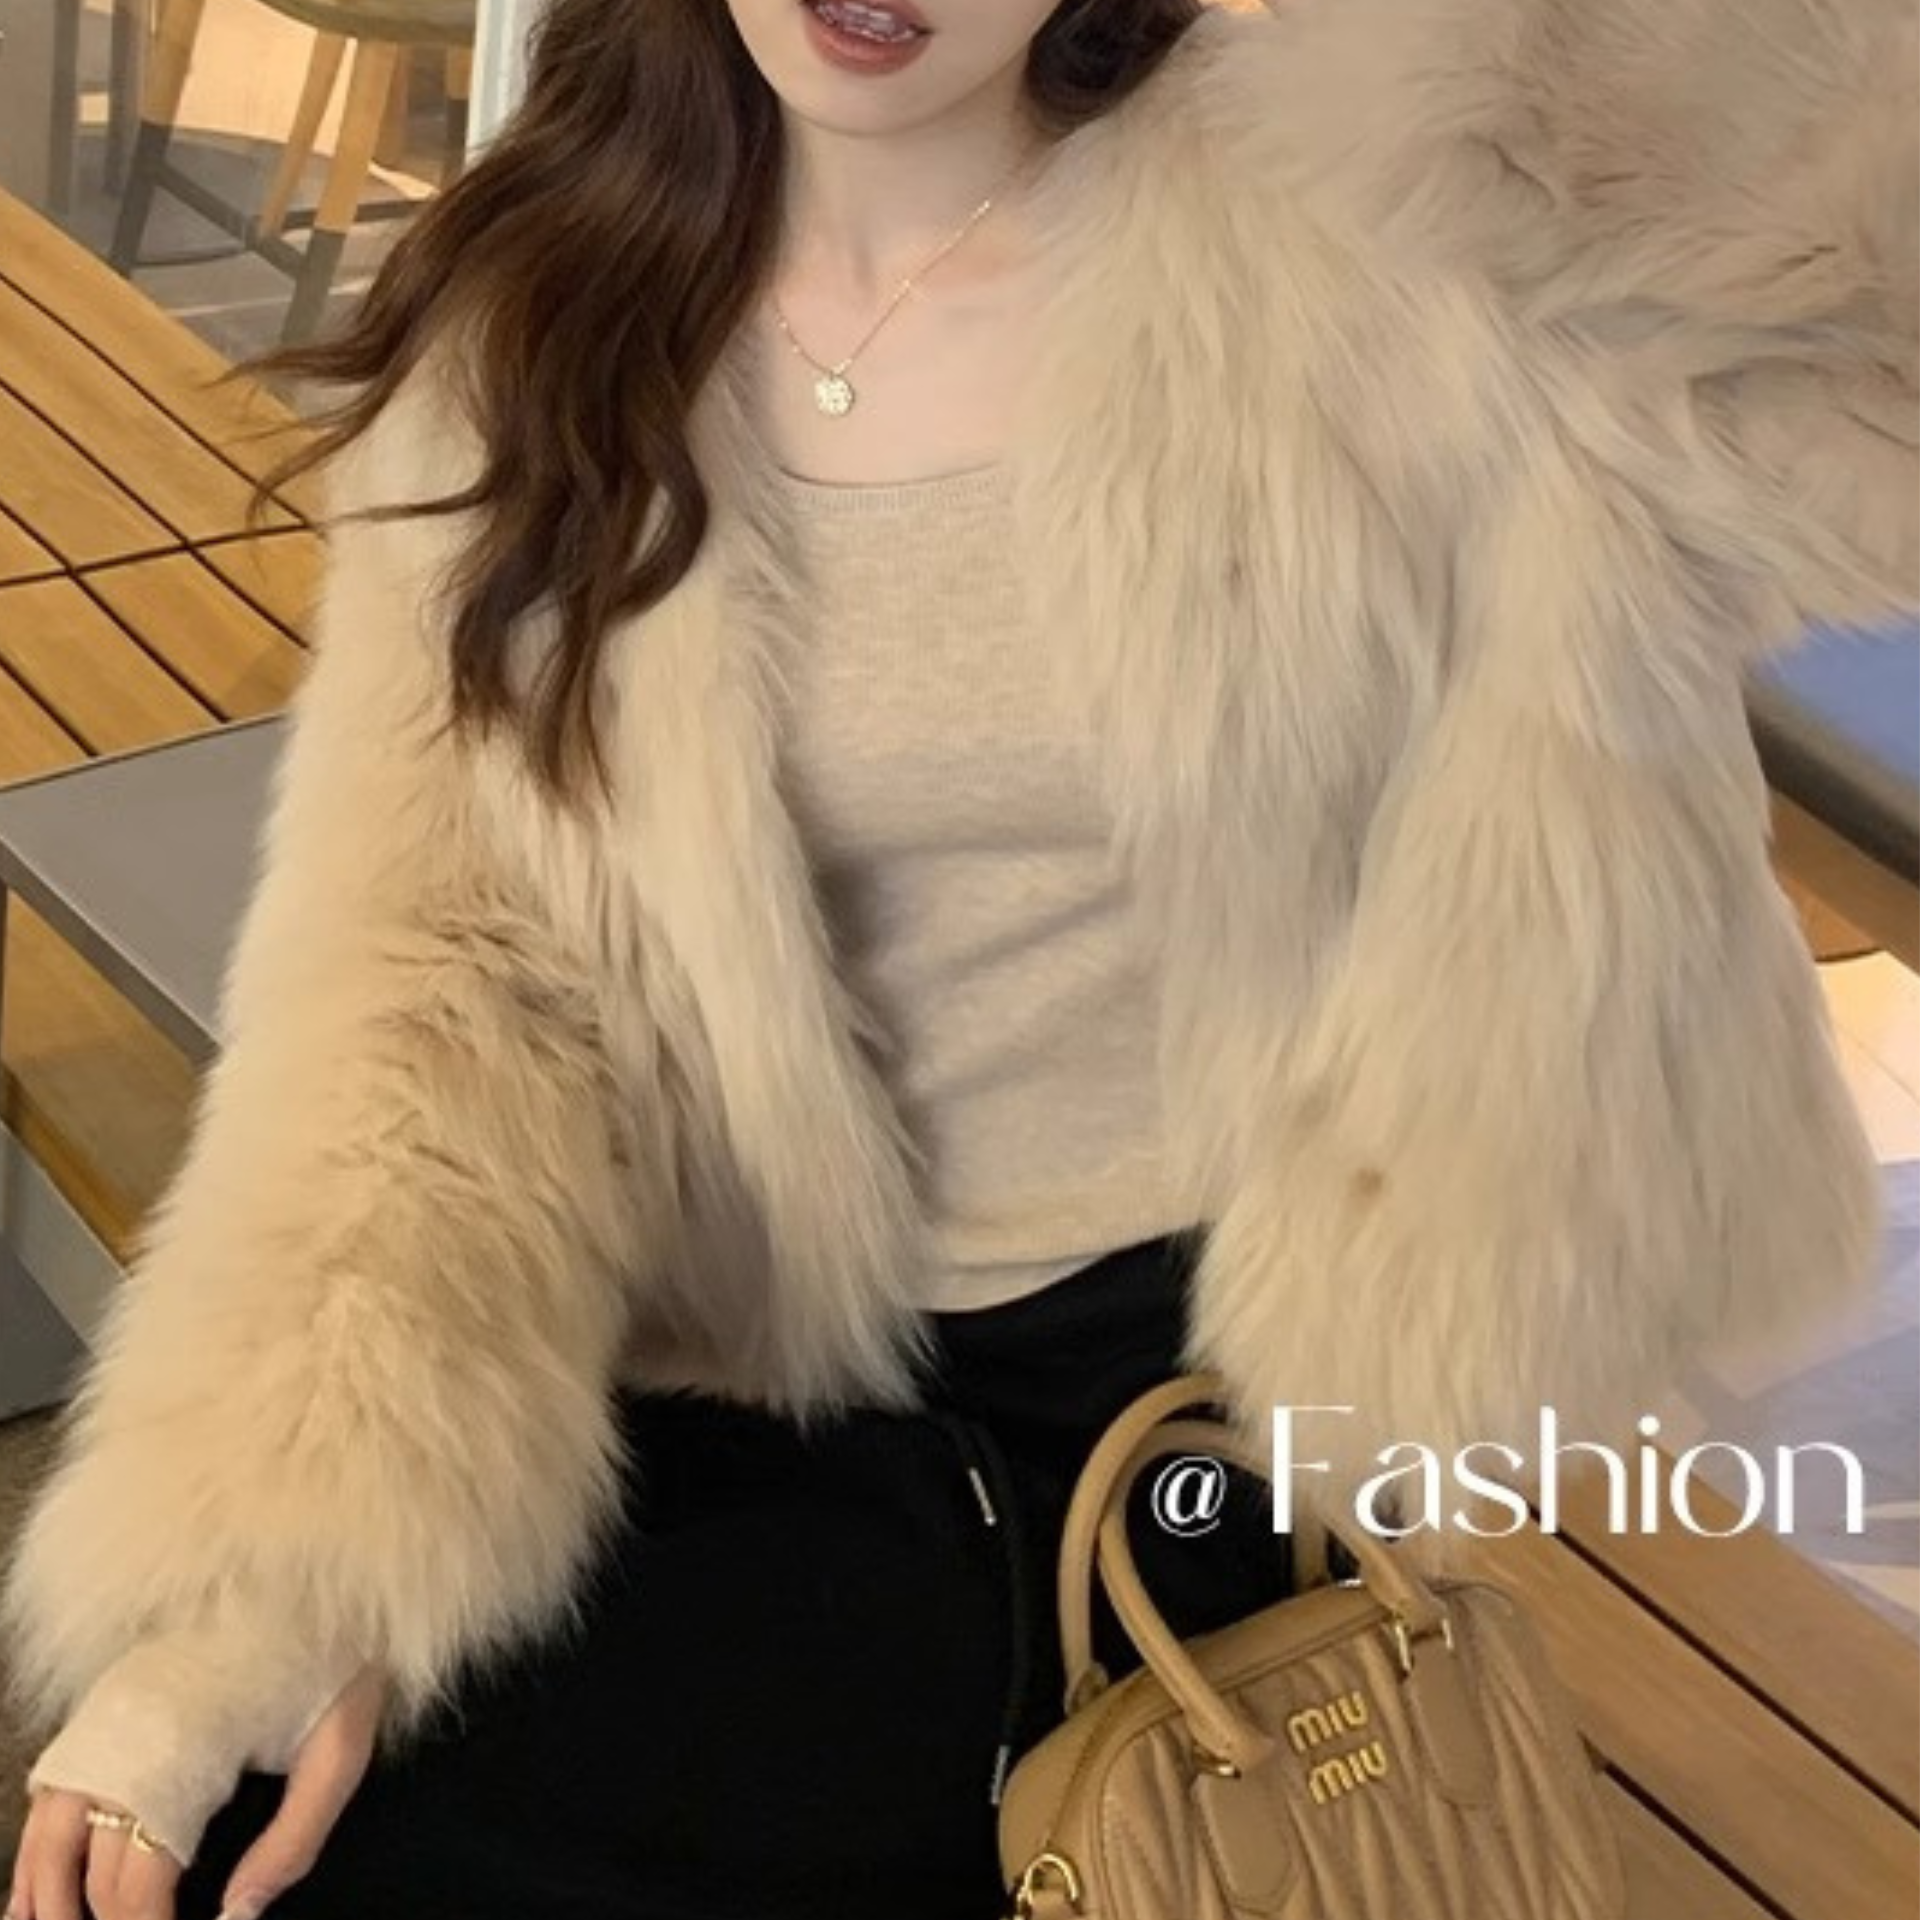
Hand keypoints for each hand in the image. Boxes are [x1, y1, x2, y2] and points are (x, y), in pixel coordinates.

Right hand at [8, 1662, 385, 1919]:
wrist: (321, 1582)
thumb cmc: (332, 1667)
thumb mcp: (337, 1753)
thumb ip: (293, 1841)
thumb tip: (240, 1916)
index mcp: (184, 1756)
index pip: (138, 1881)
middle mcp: (130, 1740)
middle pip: (93, 1868)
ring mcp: (109, 1719)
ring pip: (49, 1835)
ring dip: (49, 1897)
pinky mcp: (107, 1703)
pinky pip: (50, 1790)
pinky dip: (37, 1848)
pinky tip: (38, 1885)